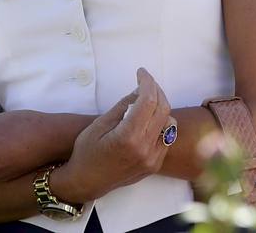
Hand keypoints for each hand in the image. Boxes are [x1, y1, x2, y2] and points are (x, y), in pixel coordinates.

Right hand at [50, 68, 172, 203]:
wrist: (86, 182)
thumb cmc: (87, 151)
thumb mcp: (99, 124)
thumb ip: (123, 106)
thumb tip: (140, 90)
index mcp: (128, 137)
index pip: (148, 101)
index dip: (147, 82)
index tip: (140, 72)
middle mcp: (145, 149)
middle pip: (163, 109)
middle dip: (156, 90)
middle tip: (144, 82)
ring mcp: (152, 159)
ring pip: (169, 122)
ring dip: (161, 106)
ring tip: (146, 100)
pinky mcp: (155, 164)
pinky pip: (167, 137)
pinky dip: (161, 123)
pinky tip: (148, 119)